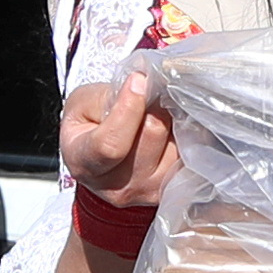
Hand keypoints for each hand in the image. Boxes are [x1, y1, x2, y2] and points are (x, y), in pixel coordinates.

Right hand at [60, 72, 178, 216]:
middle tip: (153, 91)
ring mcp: (148, 192)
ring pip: (175, 142)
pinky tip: (174, 126)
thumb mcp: (83, 105)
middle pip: (152, 135)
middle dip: (155, 105)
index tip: (138, 80)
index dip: (128, 108)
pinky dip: (187, 135)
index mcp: (85, 164)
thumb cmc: (88, 128)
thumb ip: (110, 95)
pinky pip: (189, 154)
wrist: (100, 162)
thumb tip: (145, 81)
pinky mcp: (172, 189)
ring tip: (161, 110)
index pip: (111, 144)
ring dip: (172, 119)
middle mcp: (117, 186)